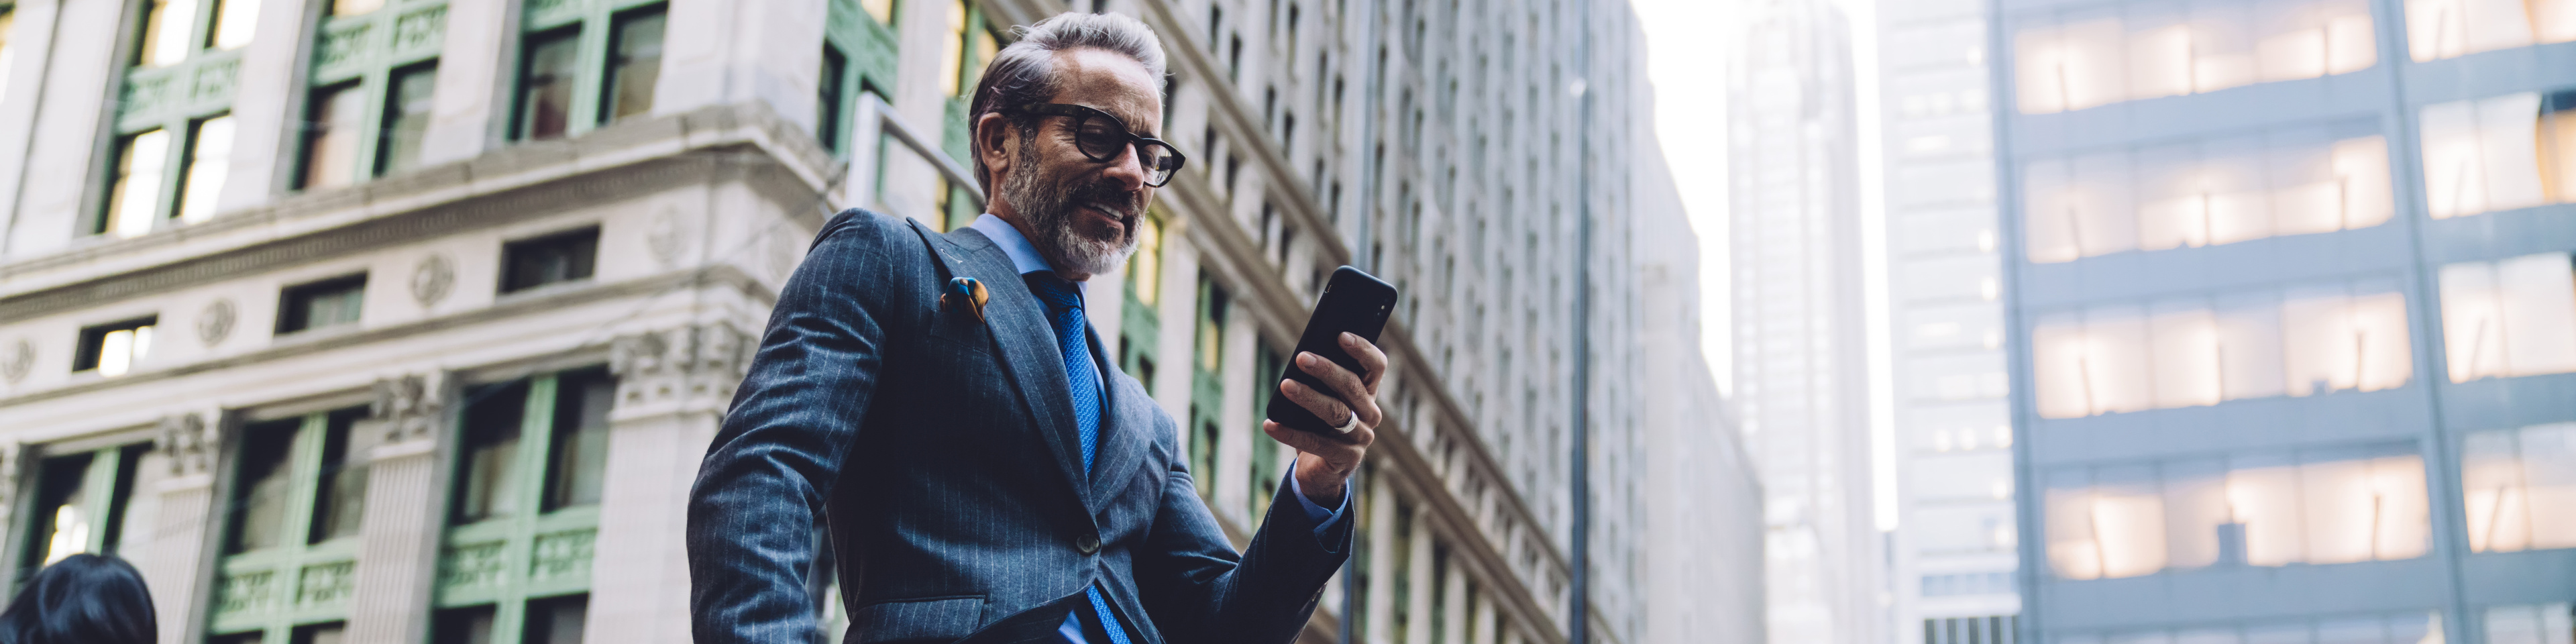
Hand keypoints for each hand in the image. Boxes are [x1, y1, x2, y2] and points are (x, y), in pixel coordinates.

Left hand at [1262, 332, 1386, 506]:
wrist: (1320, 470)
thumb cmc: (1319, 425)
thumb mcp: (1323, 399)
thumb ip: (1321, 381)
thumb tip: (1302, 358)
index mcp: (1368, 393)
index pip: (1376, 366)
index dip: (1362, 350)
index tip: (1341, 336)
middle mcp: (1370, 414)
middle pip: (1352, 387)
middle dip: (1326, 370)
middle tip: (1302, 358)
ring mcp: (1361, 439)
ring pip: (1337, 413)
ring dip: (1309, 397)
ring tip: (1285, 386)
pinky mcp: (1345, 459)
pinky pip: (1316, 443)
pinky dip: (1290, 433)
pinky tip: (1271, 424)